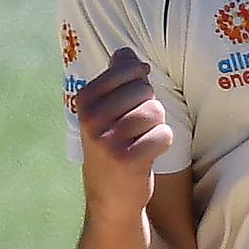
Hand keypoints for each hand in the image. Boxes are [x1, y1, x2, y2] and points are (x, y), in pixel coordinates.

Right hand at [76, 48, 172, 217]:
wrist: (109, 196)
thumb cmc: (113, 143)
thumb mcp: (105, 110)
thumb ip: (116, 77)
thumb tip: (125, 52)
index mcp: (85, 101)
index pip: (129, 69)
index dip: (141, 81)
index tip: (134, 99)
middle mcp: (92, 119)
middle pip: (144, 90)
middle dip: (149, 106)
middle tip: (136, 128)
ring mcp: (108, 140)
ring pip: (156, 112)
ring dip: (157, 126)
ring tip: (141, 140)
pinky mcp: (128, 160)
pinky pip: (164, 135)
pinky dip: (162, 143)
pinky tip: (148, 154)